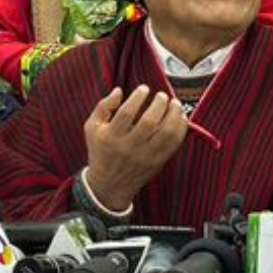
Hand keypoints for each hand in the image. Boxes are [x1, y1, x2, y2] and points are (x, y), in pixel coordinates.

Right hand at [84, 85, 187, 210]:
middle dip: (159, 103)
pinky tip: (181, 117)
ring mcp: (145, 156)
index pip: (127, 113)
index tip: (144, 88)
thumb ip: (103, 106)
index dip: (138, 97)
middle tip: (162, 95)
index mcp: (111, 137)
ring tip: (175, 103)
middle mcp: (129, 147)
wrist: (109, 184)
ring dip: (174, 114)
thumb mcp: (92, 128)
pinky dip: (181, 129)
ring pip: (166, 133)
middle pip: (149, 122)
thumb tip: (119, 90)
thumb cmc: (101, 150)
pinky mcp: (157, 163)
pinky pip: (174, 144)